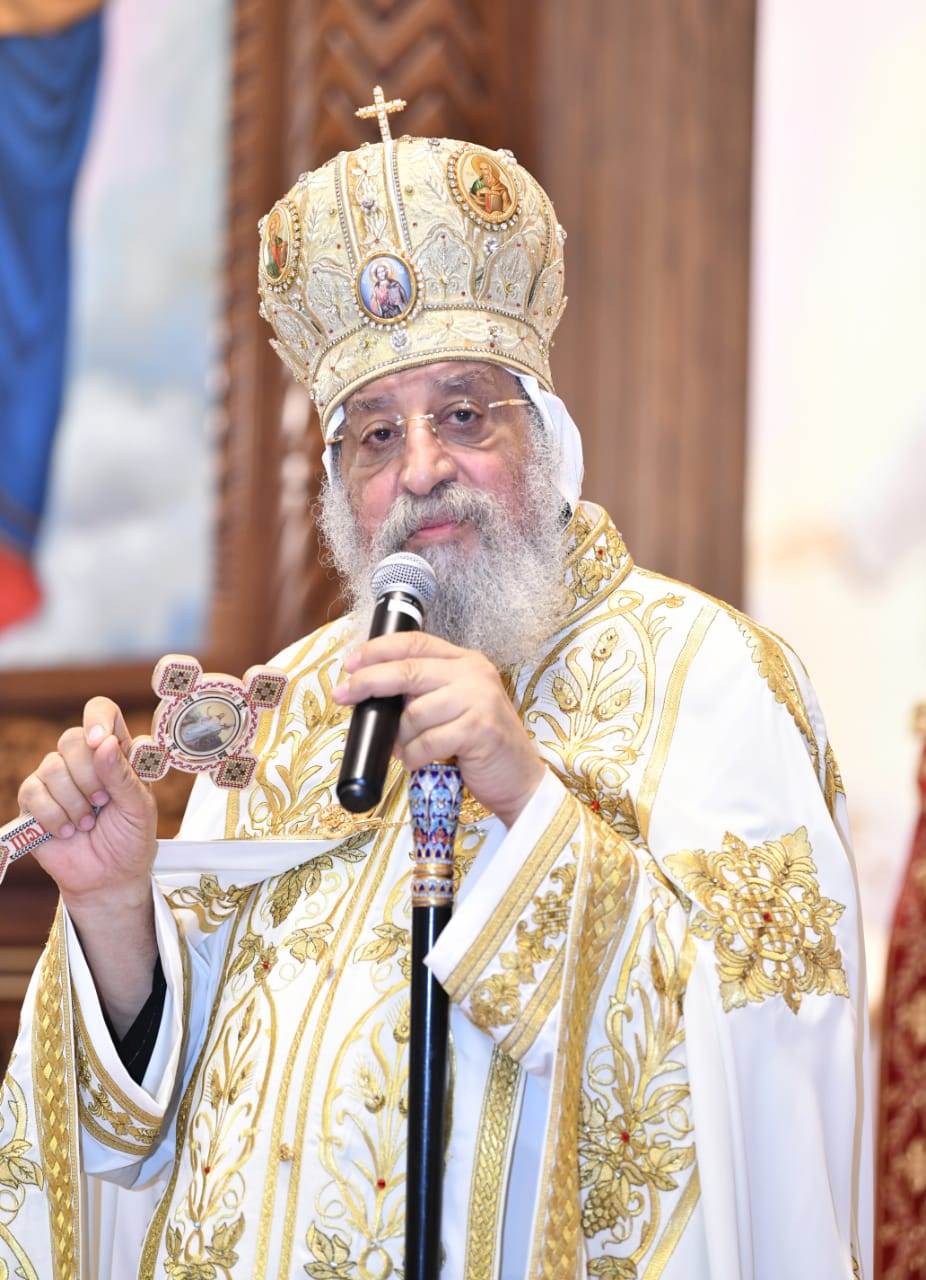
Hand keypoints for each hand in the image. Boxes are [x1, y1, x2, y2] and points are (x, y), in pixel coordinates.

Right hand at [18, 697, 157, 912]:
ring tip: (87, 823)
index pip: (102, 711)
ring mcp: (57, 778)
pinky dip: (53, 814)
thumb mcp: (140, 808)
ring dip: (74, 801)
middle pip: (73, 738)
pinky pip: (33, 791)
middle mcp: (85, 758)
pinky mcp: (34, 800)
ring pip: (52, 766)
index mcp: (116, 751)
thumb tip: (104, 743)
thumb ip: (124, 776)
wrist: (108, 878)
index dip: (98, 719)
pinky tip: (66, 830)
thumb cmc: (130, 839)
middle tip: (103, 803)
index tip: (101, 743)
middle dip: (90, 776)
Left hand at [333, 633, 545, 827]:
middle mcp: (474, 673)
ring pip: (414, 713)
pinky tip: (418, 761)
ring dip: (400, 738)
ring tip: (407, 750)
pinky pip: (426, 741)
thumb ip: (423, 694)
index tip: (350, 664)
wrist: (520, 779)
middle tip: (344, 695)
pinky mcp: (479, 728)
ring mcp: (479, 699)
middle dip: (369, 682)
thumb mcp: (453, 707)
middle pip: (408, 669)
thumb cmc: (480, 745)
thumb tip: (371, 694)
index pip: (414, 643)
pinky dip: (413, 756)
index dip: (378, 650)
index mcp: (465, 661)